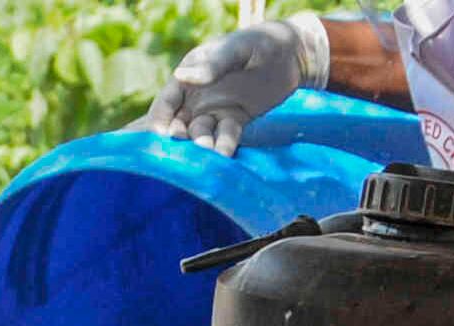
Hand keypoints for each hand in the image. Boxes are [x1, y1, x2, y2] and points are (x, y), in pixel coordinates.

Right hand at [145, 18, 328, 156]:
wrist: (293, 55)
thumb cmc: (261, 42)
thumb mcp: (236, 49)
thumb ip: (212, 64)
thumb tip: (181, 76)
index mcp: (188, 76)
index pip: (165, 103)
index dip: (160, 121)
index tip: (162, 137)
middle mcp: (196, 97)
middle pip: (178, 125)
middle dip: (180, 141)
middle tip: (185, 151)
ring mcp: (214, 111)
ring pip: (201, 134)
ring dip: (202, 145)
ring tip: (210, 153)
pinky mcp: (233, 122)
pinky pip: (224, 137)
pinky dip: (224, 146)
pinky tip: (226, 154)